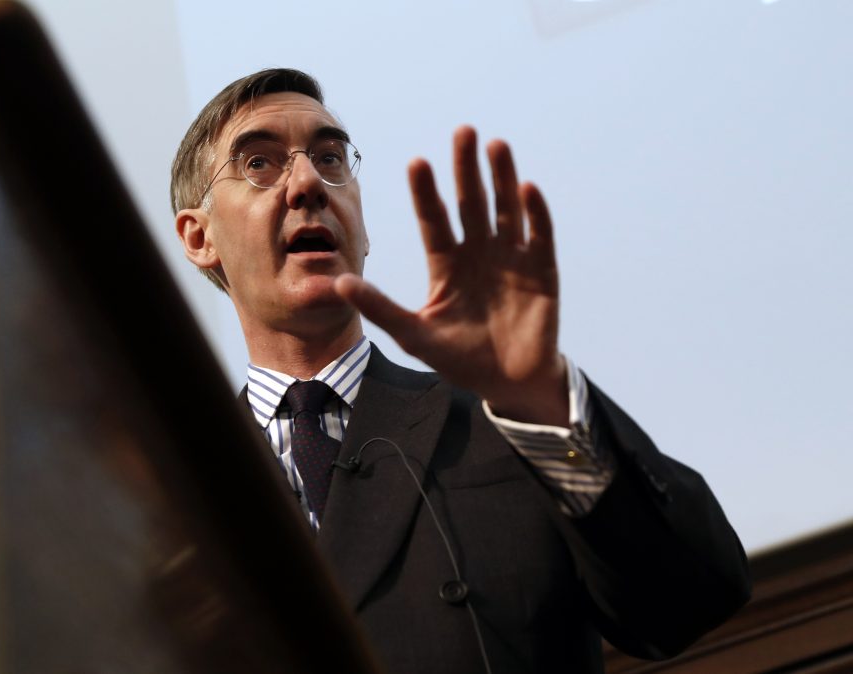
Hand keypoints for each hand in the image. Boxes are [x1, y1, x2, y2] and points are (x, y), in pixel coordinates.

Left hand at [334, 126, 567, 425]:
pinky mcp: (542, 271)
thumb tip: (337, 283)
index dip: (426, 193)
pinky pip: (539, 236)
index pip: (434, 221)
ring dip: (503, 178)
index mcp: (446, 264)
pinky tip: (527, 189)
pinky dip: (535, 213)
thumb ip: (380, 308)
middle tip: (463, 131)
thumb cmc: (459, 358)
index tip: (417, 163)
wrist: (508, 382)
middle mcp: (478, 253)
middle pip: (471, 203)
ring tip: (496, 145)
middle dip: (466, 169)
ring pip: (505, 210)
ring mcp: (511, 259)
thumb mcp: (414, 335)